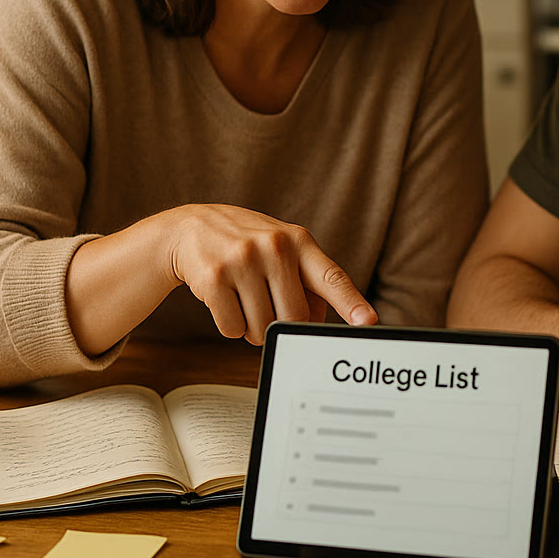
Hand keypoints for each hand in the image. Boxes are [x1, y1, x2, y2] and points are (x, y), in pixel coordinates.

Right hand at [166, 204, 375, 343]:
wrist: (190, 228)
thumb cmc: (246, 243)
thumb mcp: (281, 249)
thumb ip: (306, 282)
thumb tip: (319, 322)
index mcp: (298, 240)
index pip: (331, 276)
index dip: (351, 302)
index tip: (368, 321)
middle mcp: (273, 247)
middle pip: (294, 317)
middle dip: (281, 324)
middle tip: (267, 307)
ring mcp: (242, 260)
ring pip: (261, 328)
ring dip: (253, 328)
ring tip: (243, 299)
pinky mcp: (213, 277)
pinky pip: (232, 329)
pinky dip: (230, 326)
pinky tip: (224, 300)